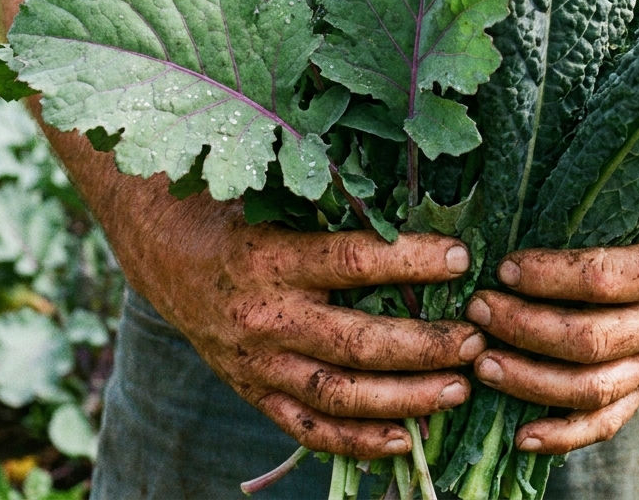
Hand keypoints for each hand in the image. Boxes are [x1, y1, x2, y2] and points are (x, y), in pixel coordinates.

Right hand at [138, 197, 485, 459]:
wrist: (165, 255)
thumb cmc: (236, 213)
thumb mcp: (276, 196)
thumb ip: (334, 204)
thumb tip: (417, 197)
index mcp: (271, 257)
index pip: (352, 262)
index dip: (411, 262)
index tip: (461, 257)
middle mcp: (266, 316)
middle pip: (357, 343)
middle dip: (424, 346)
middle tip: (473, 339)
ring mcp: (259, 364)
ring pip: (341, 395)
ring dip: (406, 398)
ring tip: (458, 388)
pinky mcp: (255, 393)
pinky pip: (310, 430)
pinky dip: (359, 441)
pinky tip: (407, 439)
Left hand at [464, 178, 638, 453]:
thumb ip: (605, 191)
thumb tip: (528, 176)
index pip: (600, 279)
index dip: (547, 277)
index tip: (504, 266)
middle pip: (588, 341)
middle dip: (523, 327)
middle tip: (478, 307)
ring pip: (591, 388)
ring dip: (529, 380)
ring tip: (481, 361)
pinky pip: (608, 421)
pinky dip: (564, 435)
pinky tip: (520, 436)